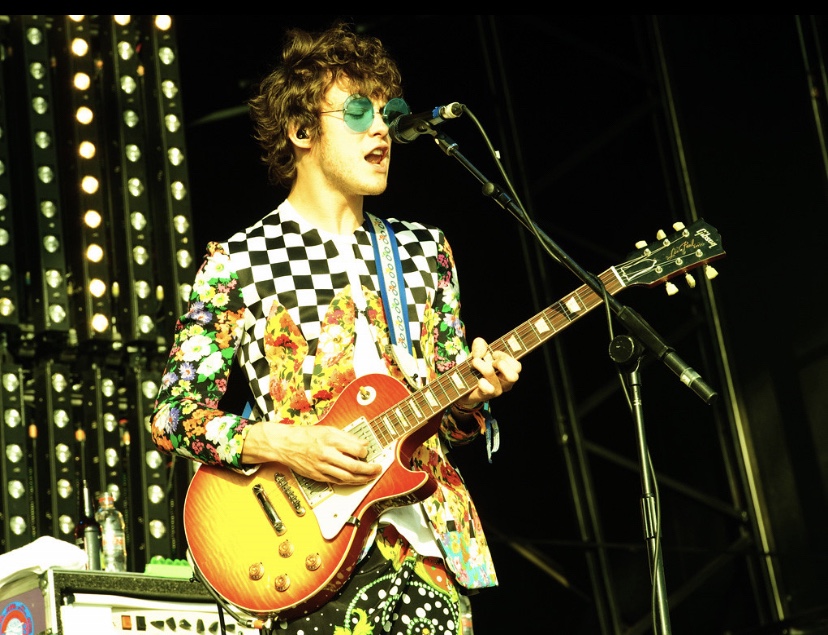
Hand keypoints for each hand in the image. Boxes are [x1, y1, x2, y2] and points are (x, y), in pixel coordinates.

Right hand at [243, 421, 382, 484]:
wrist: (285, 444)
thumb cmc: (306, 435)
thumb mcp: (328, 429)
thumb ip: (347, 436)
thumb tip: (363, 444)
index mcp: (330, 439)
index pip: (355, 449)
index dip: (365, 453)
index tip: (368, 453)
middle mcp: (326, 454)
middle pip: (353, 466)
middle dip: (369, 470)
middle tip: (377, 469)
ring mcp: (321, 466)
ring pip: (346, 477)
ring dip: (361, 479)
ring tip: (370, 477)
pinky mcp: (317, 475)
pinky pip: (336, 481)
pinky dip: (348, 482)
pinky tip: (355, 480)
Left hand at [456, 337, 521, 408]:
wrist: (462, 384)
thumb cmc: (476, 366)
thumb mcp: (478, 352)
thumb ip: (479, 345)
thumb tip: (480, 354)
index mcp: (509, 372)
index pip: (517, 367)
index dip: (506, 357)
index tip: (494, 353)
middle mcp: (505, 383)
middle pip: (514, 377)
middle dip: (501, 364)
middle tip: (491, 362)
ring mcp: (496, 390)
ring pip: (494, 377)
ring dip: (483, 366)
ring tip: (475, 363)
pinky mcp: (486, 395)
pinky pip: (487, 388)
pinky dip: (481, 381)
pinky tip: (477, 379)